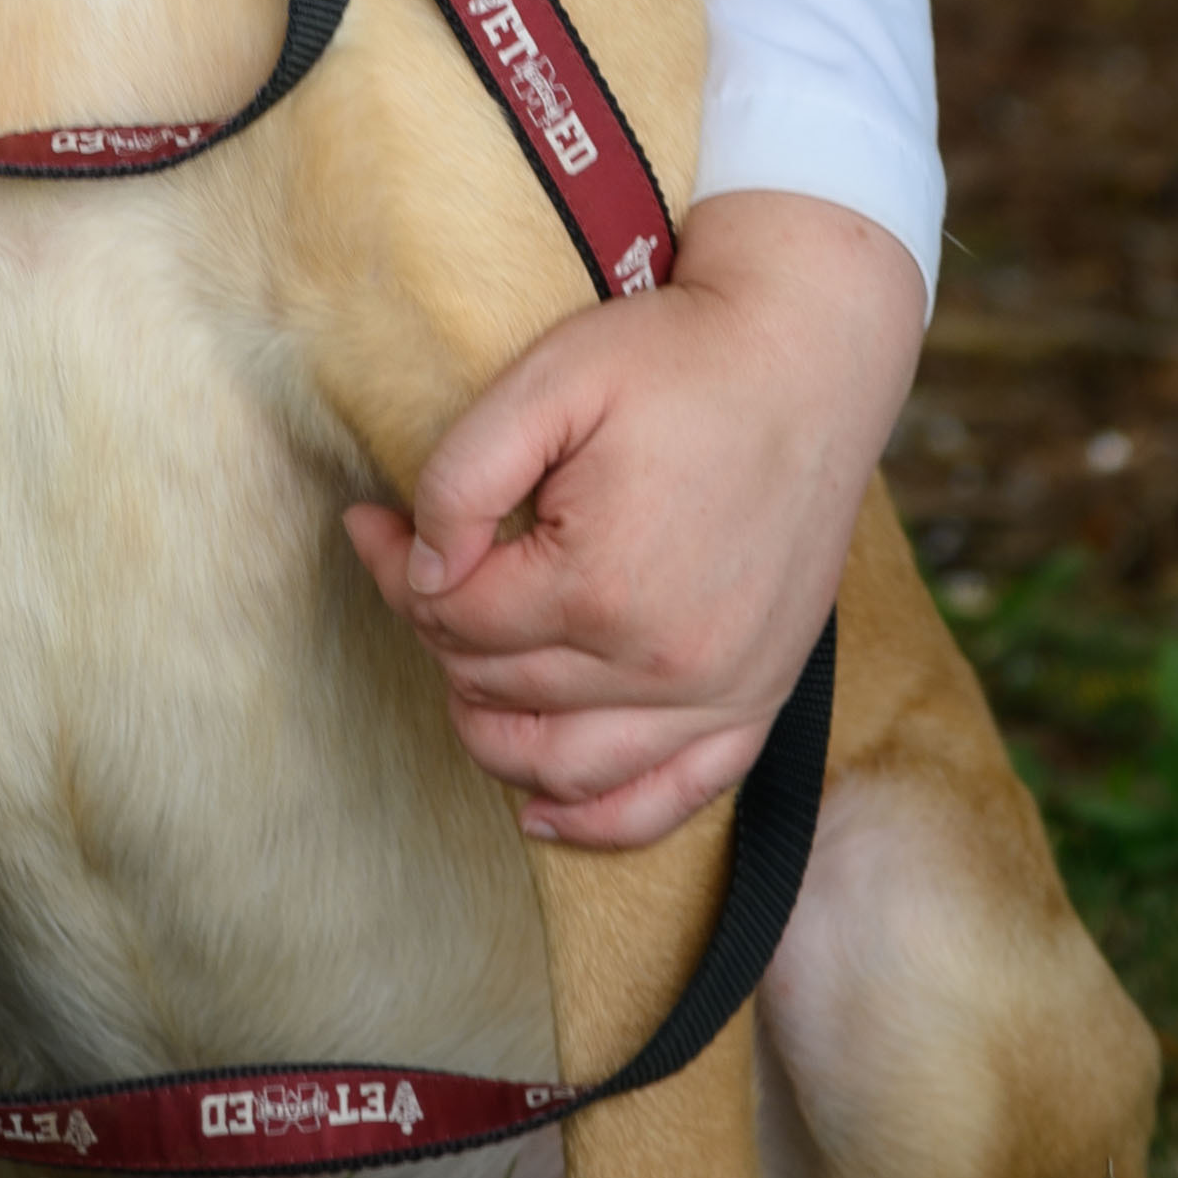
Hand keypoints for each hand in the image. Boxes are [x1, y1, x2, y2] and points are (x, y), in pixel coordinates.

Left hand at [343, 191, 925, 845]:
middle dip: (436, 628)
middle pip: (497, 686)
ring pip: (562, 764)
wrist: (806, 357)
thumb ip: (463, 478)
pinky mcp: (759, 703)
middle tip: (414, 564)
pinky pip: (667, 801)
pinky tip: (542, 808)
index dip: (394, 567)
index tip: (370, 520)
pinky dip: (596, 820)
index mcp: (598, 585)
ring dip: (490, 730)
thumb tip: (420, 569)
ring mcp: (718, 695)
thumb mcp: (547, 383)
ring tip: (456, 670)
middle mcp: (661, 663)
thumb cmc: (675, 359)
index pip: (453, 616)